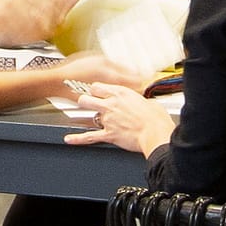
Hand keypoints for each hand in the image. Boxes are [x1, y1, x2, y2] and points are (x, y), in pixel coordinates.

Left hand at [60, 81, 178, 156]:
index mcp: (121, 93)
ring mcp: (108, 119)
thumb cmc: (156, 118)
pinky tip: (69, 139)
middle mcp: (111, 104)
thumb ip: (138, 101)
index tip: (95, 91)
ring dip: (85, 115)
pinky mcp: (108, 134)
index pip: (98, 86)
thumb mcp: (148, 102)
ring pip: (87, 114)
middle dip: (85, 99)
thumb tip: (141, 104)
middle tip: (86, 102)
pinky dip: (78, 139)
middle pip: (87, 97)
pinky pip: (89, 136)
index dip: (95, 90)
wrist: (155, 132)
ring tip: (80, 115)